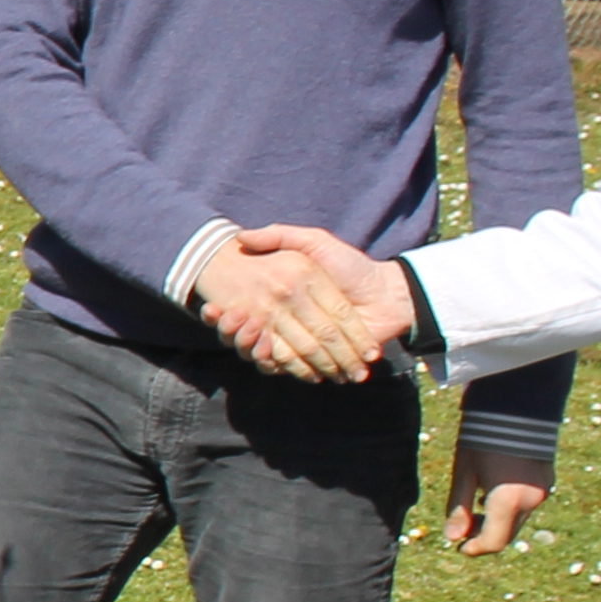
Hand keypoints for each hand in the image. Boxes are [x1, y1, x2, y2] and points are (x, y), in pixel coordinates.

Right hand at [228, 225, 417, 351]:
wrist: (388, 295)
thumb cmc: (352, 266)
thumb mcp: (315, 242)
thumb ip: (281, 236)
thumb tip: (242, 236)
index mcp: (286, 294)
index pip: (249, 308)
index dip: (229, 314)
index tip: (212, 310)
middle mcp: (289, 318)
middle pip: (252, 332)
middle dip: (234, 331)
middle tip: (222, 324)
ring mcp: (301, 339)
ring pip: (266, 349)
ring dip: (251, 348)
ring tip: (244, 337)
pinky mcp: (315, 357)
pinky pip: (288, 365)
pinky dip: (277, 365)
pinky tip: (266, 356)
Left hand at [446, 443, 551, 554]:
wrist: (517, 405)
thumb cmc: (483, 437)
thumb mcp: (463, 472)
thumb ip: (457, 507)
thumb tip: (452, 538)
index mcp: (508, 501)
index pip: (494, 542)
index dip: (475, 549)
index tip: (459, 547)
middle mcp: (531, 500)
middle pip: (508, 534)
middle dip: (484, 536)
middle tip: (461, 528)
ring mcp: (543, 491)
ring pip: (518, 520)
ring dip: (496, 521)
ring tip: (472, 507)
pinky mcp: (547, 481)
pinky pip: (527, 504)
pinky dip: (509, 507)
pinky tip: (491, 493)